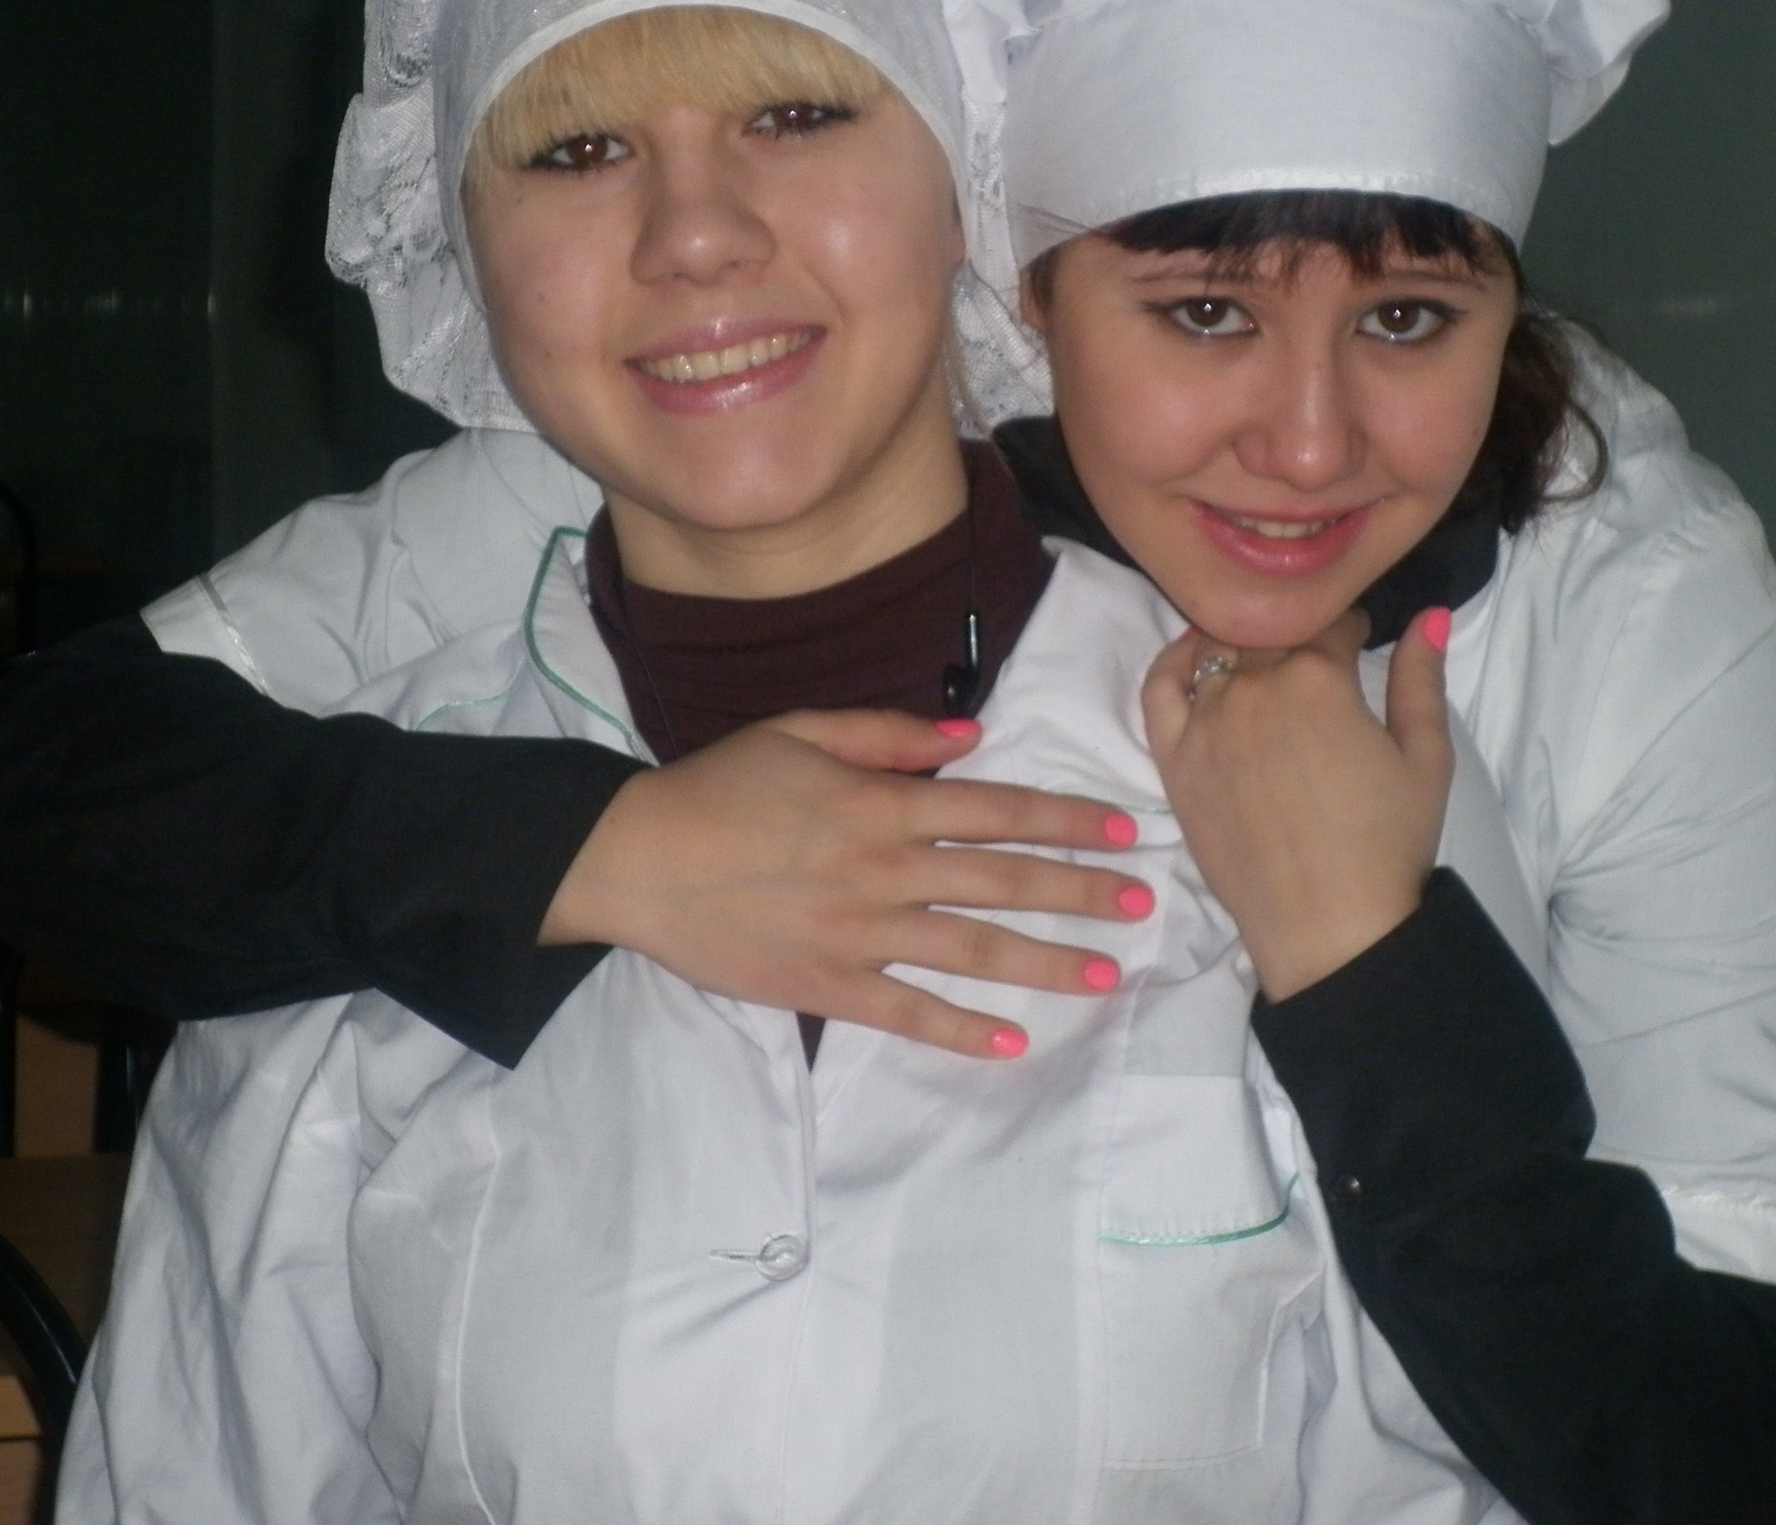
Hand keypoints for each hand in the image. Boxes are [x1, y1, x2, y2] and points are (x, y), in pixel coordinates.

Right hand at [541, 710, 1151, 1057]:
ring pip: (970, 950)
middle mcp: (882, 869)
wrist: (633, 860)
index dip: (1066, 818)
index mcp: (880, 804)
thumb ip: (889, 735)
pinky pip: (905, 1012)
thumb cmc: (715, 786)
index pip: (996, 809)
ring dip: (1044, 963)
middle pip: (1001, 880)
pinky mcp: (825, 986)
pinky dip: (959, 1030)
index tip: (1123, 830)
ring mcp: (857, 933)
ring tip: (1106, 975)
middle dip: (1079, 891)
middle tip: (1141, 904)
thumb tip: (974, 738)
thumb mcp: (799, 730)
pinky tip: (1011, 1045)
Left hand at [1141, 607, 1453, 1000]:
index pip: (1328, 623)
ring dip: (1245, 647)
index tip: (1358, 637)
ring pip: (1220, 654)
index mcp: (1318, 678)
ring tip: (1265, 663)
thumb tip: (1429, 613)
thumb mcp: (1426, 756)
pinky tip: (1194, 656)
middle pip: (1271, 634)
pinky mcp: (1175, 759)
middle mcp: (1255, 687)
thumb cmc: (1387, 843)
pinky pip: (1160, 690)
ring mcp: (1207, 722)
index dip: (1349, 626)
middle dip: (1299, 636)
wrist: (1328, 924)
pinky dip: (1173, 662)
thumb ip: (1421, 679)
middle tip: (1317, 659)